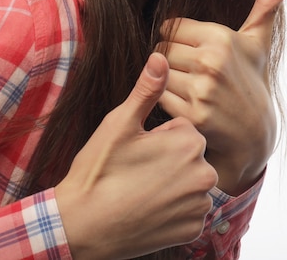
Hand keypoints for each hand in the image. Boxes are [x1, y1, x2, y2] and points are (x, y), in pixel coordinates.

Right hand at [54, 53, 217, 259]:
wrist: (82, 227)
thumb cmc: (100, 170)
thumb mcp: (121, 123)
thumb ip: (146, 89)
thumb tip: (160, 56)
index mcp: (190, 143)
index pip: (182, 128)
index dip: (158, 137)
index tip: (137, 150)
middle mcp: (205, 175)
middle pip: (189, 155)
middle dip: (169, 159)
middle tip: (137, 170)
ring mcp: (199, 206)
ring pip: (190, 181)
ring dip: (173, 184)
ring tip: (140, 190)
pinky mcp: (192, 230)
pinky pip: (189, 210)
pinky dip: (173, 211)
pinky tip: (148, 211)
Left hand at [158, 0, 286, 195]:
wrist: (254, 133)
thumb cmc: (252, 78)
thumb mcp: (257, 41)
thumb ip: (265, 6)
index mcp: (220, 37)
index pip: (171, 27)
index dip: (178, 38)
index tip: (193, 50)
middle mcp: (210, 61)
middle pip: (162, 49)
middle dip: (171, 59)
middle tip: (189, 71)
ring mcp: (201, 90)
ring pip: (158, 72)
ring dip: (166, 79)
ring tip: (187, 86)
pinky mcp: (192, 115)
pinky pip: (159, 96)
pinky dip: (166, 100)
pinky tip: (184, 102)